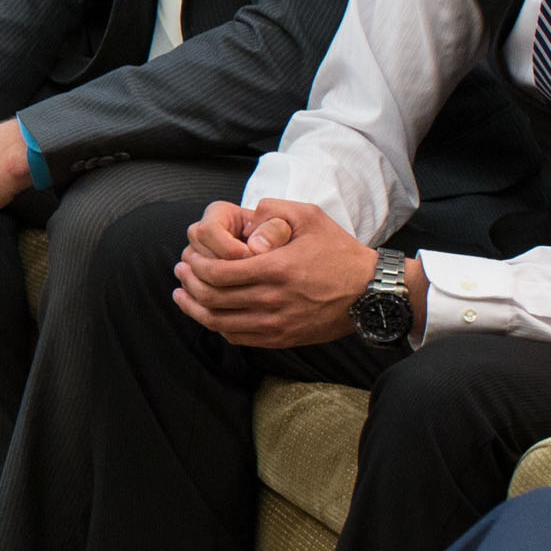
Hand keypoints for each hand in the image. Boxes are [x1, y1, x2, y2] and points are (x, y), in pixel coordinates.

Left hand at [173, 197, 392, 349]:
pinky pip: (238, 337)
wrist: (369, 293)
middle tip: (180, 271)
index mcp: (275, 269)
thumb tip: (246, 216)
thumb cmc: (339, 252)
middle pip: (212, 299)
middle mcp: (272, 300)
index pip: (218, 273)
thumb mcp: (310, 218)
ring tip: (182, 295)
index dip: (195, 266)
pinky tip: (209, 314)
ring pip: (219, 323)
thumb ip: (274, 212)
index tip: (188, 257)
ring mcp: (276, 324)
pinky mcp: (281, 339)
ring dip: (194, 309)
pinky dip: (217, 325)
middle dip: (189, 284)